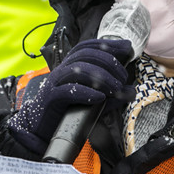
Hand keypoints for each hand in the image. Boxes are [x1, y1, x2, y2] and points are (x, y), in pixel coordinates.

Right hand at [6, 39, 131, 154]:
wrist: (42, 129)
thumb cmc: (68, 111)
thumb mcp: (94, 100)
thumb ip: (111, 94)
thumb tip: (131, 90)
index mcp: (70, 65)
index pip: (88, 47)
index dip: (107, 44)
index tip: (126, 47)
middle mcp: (62, 69)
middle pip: (85, 55)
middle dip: (108, 63)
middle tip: (122, 77)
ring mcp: (55, 82)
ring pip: (78, 69)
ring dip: (101, 77)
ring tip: (115, 88)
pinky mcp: (51, 98)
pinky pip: (68, 91)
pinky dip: (86, 92)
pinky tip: (99, 98)